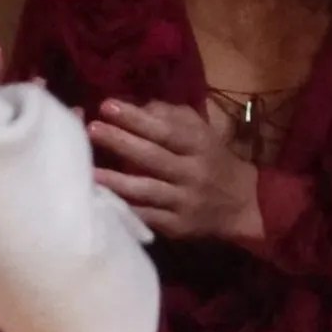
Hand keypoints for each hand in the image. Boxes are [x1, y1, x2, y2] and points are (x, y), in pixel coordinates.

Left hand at [89, 98, 264, 244]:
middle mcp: (193, 172)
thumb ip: (173, 117)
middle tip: (91, 129)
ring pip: (147, 189)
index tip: (106, 106)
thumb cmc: (212, 160)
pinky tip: (103, 202)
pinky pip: (147, 216)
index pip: (165, 130)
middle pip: (153, 156)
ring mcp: (185, 201)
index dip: (135, 119)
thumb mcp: (201, 132)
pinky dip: (125, 209)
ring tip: (88, 171)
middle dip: (120, 142)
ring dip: (116, 181)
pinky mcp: (178, 225)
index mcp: (199, 145)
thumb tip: (141, 106)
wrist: (242, 204)